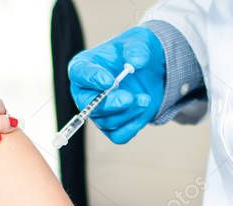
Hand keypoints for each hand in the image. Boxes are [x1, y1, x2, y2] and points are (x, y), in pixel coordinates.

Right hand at [68, 27, 165, 143]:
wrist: (154, 70)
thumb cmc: (138, 52)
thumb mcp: (141, 42)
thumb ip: (137, 49)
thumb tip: (135, 62)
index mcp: (86, 66)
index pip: (79, 73)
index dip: (91, 79)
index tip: (109, 80)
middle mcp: (87, 92)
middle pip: (87, 105)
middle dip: (109, 104)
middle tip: (129, 97)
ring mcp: (99, 112)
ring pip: (106, 121)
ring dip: (128, 112)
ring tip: (146, 98)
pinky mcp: (113, 126)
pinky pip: (118, 135)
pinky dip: (132, 126)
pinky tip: (143, 111)